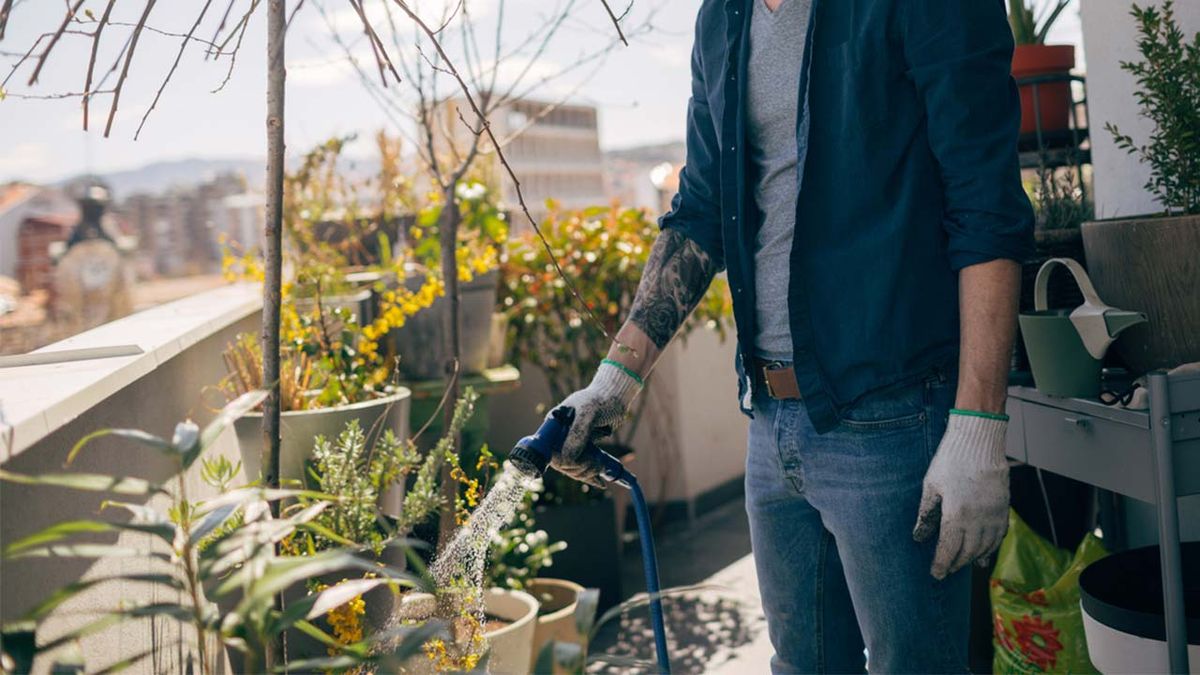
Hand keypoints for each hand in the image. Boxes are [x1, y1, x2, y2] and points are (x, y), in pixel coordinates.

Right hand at [550, 361, 642, 486]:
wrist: (616, 395)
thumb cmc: (601, 399)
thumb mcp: (588, 414)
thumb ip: (577, 434)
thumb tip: (567, 459)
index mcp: (554, 424)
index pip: (549, 451)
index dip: (561, 461)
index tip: (577, 463)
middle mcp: (560, 434)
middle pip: (561, 462)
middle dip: (577, 468)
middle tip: (595, 466)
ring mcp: (572, 442)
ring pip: (572, 467)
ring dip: (585, 473)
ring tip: (600, 469)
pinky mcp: (584, 447)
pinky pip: (583, 465)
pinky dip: (590, 474)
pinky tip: (600, 481)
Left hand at [913, 411, 1009, 578]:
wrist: (979, 442)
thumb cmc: (951, 460)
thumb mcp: (931, 487)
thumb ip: (926, 514)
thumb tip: (919, 536)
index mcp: (957, 515)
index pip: (949, 549)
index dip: (941, 564)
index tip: (935, 574)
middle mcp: (979, 520)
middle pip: (968, 552)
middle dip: (956, 564)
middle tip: (945, 570)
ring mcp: (994, 515)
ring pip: (985, 547)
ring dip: (973, 559)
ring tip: (961, 564)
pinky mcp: (1004, 508)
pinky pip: (999, 536)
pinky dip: (991, 548)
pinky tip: (983, 553)